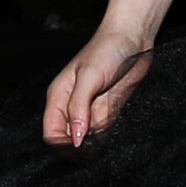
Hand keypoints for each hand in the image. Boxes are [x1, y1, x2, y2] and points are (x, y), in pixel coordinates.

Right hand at [43, 22, 152, 146]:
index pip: (51, 133)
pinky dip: (106, 139)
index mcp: (59, 97)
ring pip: (86, 140)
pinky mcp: (108, 112)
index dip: (63, 145)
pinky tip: (112, 136)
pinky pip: (103, 133)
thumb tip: (76, 138)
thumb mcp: (89, 77)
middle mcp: (72, 107)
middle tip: (94, 148)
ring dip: (94, 145)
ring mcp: (90, 110)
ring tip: (105, 140)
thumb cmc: (107, 50)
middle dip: (79, 148)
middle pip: (68, 140)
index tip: (80, 148)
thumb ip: (79, 108)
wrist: (133, 38)